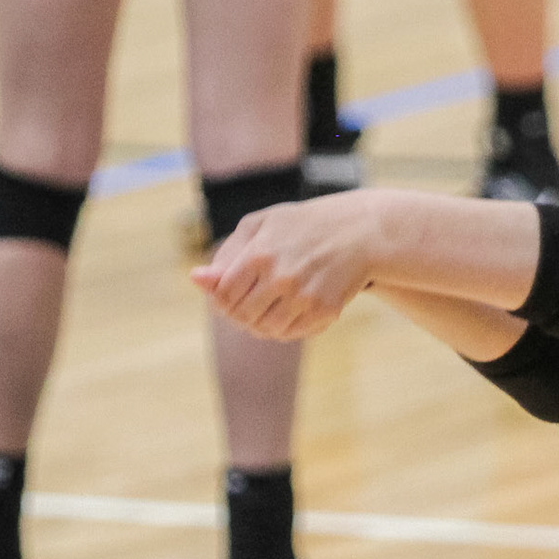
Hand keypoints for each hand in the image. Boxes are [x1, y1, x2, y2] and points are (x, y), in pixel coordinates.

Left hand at [191, 189, 388, 339]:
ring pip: (266, 329)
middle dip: (238, 313)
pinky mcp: (325, 311)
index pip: (222, 293)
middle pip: (241, 315)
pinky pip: (292, 333)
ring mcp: (304, 297)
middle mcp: (280, 278)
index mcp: (259, 254)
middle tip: (247, 304)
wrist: (362, 232)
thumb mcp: (263, 225)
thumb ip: (227, 252)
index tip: (228, 293)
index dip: (219, 298)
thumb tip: (196, 279)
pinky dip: (284, 329)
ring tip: (266, 309)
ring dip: (260, 324)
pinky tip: (286, 313)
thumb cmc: (305, 225)